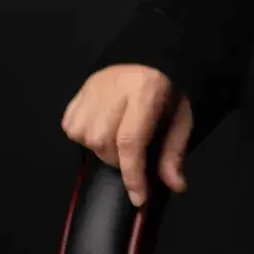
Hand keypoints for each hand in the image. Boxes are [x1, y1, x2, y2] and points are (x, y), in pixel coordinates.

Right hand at [60, 63, 192, 206]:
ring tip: (117, 139)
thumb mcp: (182, 116)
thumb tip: (175, 185)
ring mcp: (94, 86)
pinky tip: (101, 128)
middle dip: (118, 160)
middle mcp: (115, 86)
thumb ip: (175, 151)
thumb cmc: (170, 87)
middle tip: (133, 155)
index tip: (138, 197)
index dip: (133, 175)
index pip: (131, 141)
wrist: (153, 55)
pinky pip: (71, 125)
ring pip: (83, 135)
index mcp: (146, 90)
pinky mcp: (81, 89)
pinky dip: (83, 135)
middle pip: (103, 141)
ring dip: (99, 148)